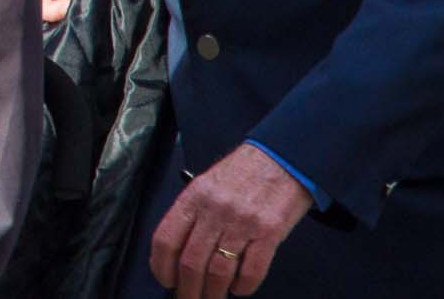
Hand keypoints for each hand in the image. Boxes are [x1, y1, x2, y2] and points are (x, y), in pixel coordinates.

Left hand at [149, 143, 312, 298]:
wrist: (282, 158)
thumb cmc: (242, 173)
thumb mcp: (207, 184)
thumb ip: (192, 214)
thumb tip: (178, 252)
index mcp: (193, 197)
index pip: (166, 239)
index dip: (161, 266)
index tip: (165, 280)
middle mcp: (214, 210)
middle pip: (191, 262)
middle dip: (187, 289)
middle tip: (188, 298)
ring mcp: (242, 222)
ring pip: (218, 271)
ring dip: (213, 292)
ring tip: (213, 298)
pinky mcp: (269, 232)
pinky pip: (252, 270)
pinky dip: (244, 286)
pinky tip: (239, 290)